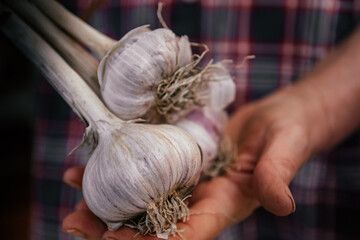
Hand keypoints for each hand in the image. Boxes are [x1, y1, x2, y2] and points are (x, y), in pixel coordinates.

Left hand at [62, 84, 322, 239]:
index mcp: (225, 203)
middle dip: (115, 230)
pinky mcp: (179, 160)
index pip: (188, 233)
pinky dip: (120, 171)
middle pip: (155, 224)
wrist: (277, 120)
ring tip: (72, 196)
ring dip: (108, 202)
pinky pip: (147, 171)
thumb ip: (278, 174)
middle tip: (75, 222)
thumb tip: (282, 205)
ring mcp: (188, 180)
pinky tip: (91, 164)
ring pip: (144, 200)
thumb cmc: (287, 134)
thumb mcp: (286, 149)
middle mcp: (201, 198)